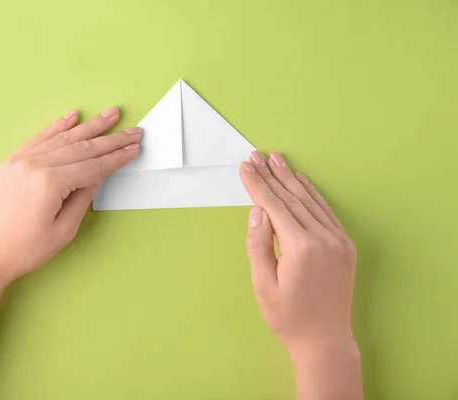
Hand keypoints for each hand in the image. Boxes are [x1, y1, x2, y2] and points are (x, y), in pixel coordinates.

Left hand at [0, 106, 140, 287]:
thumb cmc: (23, 250)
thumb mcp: (63, 230)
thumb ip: (82, 199)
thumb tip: (95, 177)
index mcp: (50, 183)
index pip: (93, 165)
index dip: (117, 157)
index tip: (134, 147)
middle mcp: (34, 165)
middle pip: (81, 147)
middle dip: (110, 138)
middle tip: (133, 130)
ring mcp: (20, 161)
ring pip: (62, 138)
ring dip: (89, 126)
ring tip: (109, 115)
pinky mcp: (10, 163)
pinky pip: (39, 139)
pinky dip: (57, 126)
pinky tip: (72, 117)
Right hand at [240, 151, 361, 399]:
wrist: (325, 340)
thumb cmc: (287, 317)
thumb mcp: (263, 284)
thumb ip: (259, 244)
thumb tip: (257, 210)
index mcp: (301, 247)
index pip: (274, 206)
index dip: (257, 185)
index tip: (245, 167)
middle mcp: (324, 238)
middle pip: (292, 198)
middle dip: (272, 175)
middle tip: (256, 155)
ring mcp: (338, 240)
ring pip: (310, 201)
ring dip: (291, 179)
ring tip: (276, 160)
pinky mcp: (345, 245)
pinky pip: (326, 212)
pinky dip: (312, 194)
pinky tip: (301, 181)